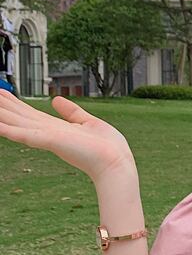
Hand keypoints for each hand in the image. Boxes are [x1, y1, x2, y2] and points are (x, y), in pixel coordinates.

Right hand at [0, 90, 135, 183]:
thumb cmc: (107, 147)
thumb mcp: (87, 122)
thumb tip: (55, 99)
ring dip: (1, 114)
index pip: (28, 113)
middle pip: (17, 115)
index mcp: (55, 128)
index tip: (1, 92)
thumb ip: (71, 112)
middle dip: (2, 105)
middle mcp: (47, 132)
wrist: (116, 162)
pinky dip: (7, 130)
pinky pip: (23, 134)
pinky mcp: (50, 141)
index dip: (13, 103)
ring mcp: (46, 137)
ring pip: (15, 123)